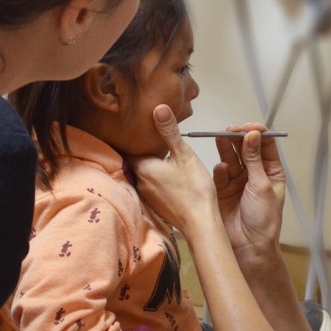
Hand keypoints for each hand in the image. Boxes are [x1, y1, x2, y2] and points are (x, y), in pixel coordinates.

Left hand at [131, 104, 219, 232]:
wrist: (201, 222)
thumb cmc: (194, 189)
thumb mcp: (184, 154)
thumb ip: (169, 131)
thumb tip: (159, 108)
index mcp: (143, 167)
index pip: (130, 147)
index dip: (135, 137)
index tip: (138, 127)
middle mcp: (140, 182)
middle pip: (136, 160)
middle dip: (143, 150)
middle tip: (150, 137)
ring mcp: (146, 195)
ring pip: (144, 173)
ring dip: (150, 165)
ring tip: (160, 154)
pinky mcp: (155, 204)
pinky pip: (151, 185)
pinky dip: (156, 178)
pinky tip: (168, 175)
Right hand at [212, 122, 285, 255]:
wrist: (248, 247)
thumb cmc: (264, 221)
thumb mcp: (262, 186)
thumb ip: (254, 160)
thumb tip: (253, 135)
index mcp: (272, 172)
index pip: (265, 145)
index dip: (257, 133)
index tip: (248, 127)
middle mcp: (255, 174)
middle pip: (246, 148)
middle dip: (239, 137)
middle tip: (231, 129)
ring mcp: (238, 181)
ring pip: (231, 158)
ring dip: (226, 148)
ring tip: (221, 137)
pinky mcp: (223, 190)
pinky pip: (220, 174)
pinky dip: (220, 169)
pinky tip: (222, 168)